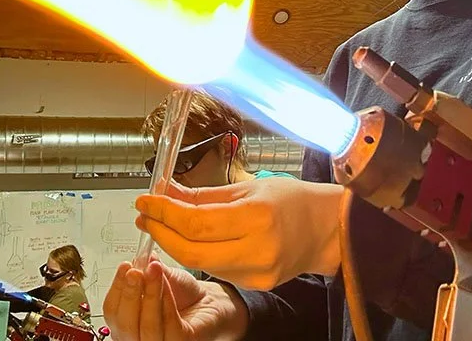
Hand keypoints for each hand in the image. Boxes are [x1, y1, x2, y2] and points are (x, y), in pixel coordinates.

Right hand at [103, 259, 246, 340]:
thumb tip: (138, 259)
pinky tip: (167, 286)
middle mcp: (139, 338)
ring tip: (154, 271)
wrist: (211, 304)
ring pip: (146, 327)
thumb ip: (148, 270)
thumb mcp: (162, 277)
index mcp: (129, 323)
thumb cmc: (184, 295)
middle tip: (137, 271)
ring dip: (150, 295)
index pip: (112, 312)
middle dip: (130, 294)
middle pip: (124, 325)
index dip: (116, 289)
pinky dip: (166, 303)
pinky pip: (169, 327)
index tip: (124, 267)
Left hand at [135, 177, 342, 289]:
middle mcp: (257, 249)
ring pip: (201, 264)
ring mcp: (257, 272)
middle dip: (162, 233)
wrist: (327, 228)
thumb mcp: (248, 186)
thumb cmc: (291, 200)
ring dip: (175, 245)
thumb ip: (204, 195)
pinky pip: (217, 270)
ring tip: (162, 224)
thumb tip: (166, 191)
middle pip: (192, 250)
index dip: (164, 212)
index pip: (196, 222)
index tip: (145, 200)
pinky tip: (191, 240)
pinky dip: (199, 254)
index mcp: (256, 216)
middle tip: (145, 215)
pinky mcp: (256, 284)